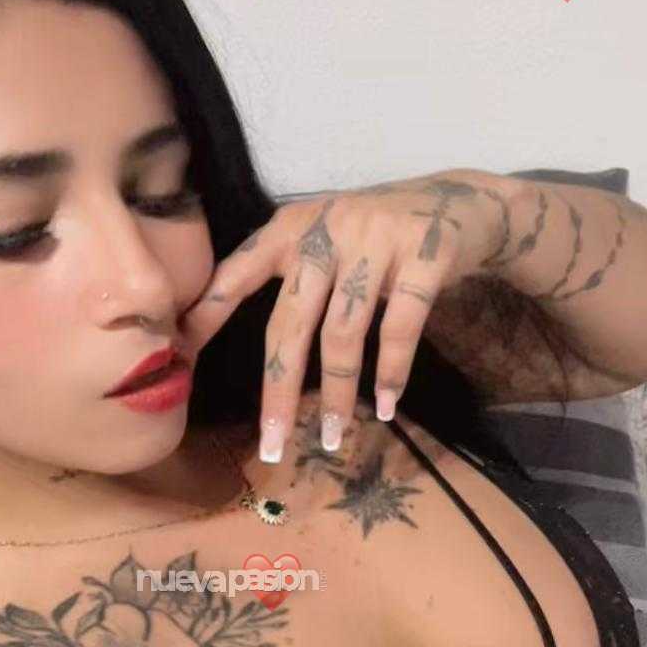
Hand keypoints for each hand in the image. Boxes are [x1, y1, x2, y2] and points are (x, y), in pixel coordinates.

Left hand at [181, 168, 521, 460]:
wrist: (466, 201)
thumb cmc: (384, 235)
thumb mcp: (328, 241)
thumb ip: (293, 278)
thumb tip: (259, 347)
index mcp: (290, 228)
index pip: (236, 274)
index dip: (206, 316)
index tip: (179, 360)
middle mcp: (325, 230)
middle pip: (288, 323)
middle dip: (277, 390)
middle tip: (271, 445)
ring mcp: (375, 239)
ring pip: (342, 332)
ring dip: (336, 393)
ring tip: (331, 436)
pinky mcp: (424, 252)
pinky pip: (399, 326)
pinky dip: (391, 372)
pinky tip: (386, 405)